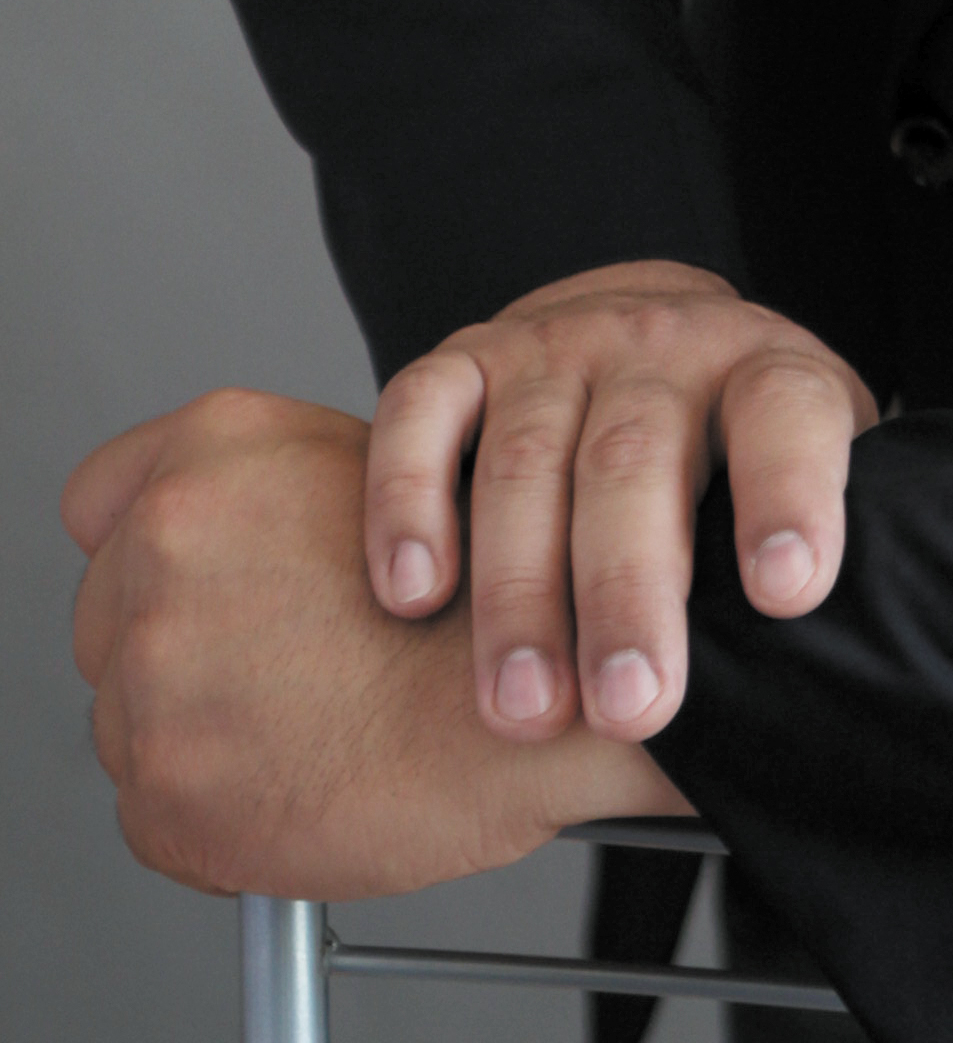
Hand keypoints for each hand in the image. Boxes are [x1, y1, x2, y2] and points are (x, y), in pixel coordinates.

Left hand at [64, 389, 682, 900]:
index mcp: (211, 452)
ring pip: (128, 713)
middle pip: (108, 608)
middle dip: (179, 637)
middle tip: (275, 663)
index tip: (191, 575)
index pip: (100, 495)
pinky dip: (217, 810)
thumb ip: (271, 487)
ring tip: (308, 727)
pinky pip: (158, 811)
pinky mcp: (161, 789)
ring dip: (199, 726)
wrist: (541, 696)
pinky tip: (304, 780)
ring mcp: (150, 672)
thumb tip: (230, 538)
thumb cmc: (485, 589)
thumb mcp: (375, 465)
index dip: (148, 538)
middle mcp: (164, 544)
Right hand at [362, 260, 875, 743]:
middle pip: (639, 457)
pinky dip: (408, 501)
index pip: (788, 415)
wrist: (662, 333)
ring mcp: (557, 344)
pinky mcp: (469, 356)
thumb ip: (806, 561)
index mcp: (765, 371)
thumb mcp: (797, 481)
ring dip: (521, 588)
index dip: (791, 495)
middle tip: (630, 708)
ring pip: (528, 455)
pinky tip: (413, 592)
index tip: (785, 593)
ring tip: (523, 704)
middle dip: (630, 591)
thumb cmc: (737, 448)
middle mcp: (661, 346)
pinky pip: (424, 410)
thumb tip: (831, 695)